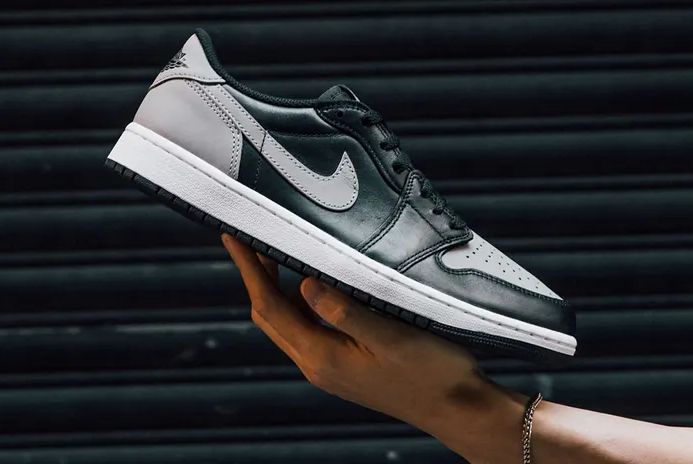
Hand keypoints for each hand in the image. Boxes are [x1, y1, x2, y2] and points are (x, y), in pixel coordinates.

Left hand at [222, 234, 526, 461]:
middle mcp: (318, 365)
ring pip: (288, 323)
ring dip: (276, 289)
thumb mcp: (390, 336)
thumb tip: (302, 283)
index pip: (270, 306)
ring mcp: (330, 368)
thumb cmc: (432, 373)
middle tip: (252, 237)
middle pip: (270, 316)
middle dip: (256, 277)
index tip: (234, 237)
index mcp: (322, 357)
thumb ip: (344, 310)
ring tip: (279, 253)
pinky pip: (309, 329)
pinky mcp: (344, 366)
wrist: (458, 409)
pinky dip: (300, 303)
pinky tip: (316, 284)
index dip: (249, 270)